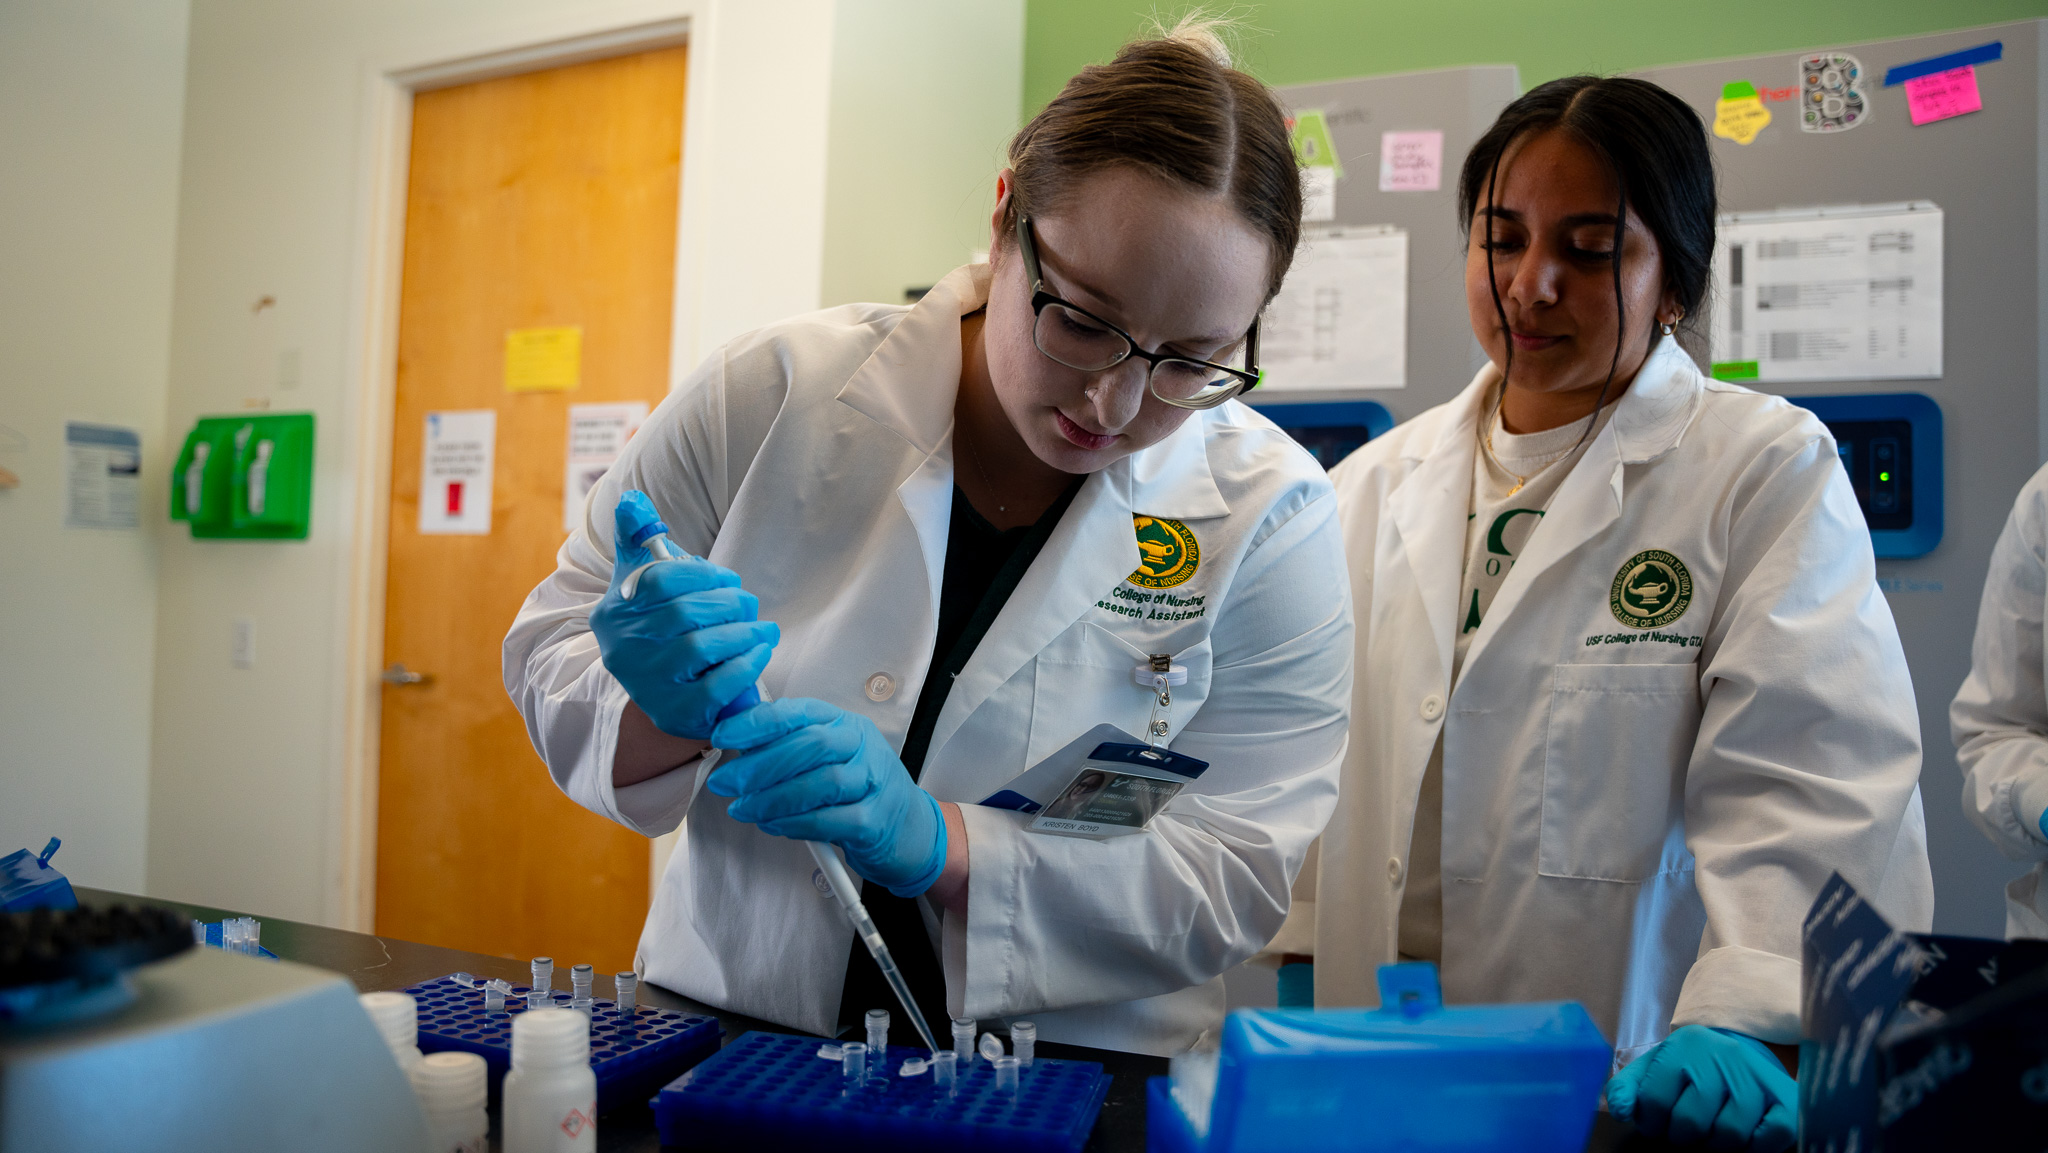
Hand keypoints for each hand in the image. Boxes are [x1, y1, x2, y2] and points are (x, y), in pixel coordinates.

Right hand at [589, 492, 777, 739]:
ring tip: (763, 628)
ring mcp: (647, 685)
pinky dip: (745, 666)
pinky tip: (759, 652)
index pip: (658, 579)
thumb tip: (631, 500)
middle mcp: (624, 649)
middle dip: (728, 602)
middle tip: (748, 603)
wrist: (659, 693)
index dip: (701, 573)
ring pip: (701, 647)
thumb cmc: (655, 626)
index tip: (726, 578)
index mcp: (614, 611)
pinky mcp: (674, 713)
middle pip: (684, 612)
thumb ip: (637, 539)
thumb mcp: (638, 582)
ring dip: (743, 632)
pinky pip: (716, 687)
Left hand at [706, 698, 946, 897]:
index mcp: (845, 723)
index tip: (724, 735)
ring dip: (773, 798)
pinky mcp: (874, 821)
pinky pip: (830, 821)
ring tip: (743, 809)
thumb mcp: (829, 757)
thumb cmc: (857, 789)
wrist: (909, 828)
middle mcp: (862, 746)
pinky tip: (772, 825)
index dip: (758, 721)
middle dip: (760, 764)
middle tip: (725, 782)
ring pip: (821, 783)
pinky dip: (795, 824)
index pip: (799, 712)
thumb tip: (736, 737)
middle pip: (811, 745)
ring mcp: (873, 782)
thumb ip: (789, 744)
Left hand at [1605, 1025, 1795, 1151]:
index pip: (1655, 1102)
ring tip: (1711, 1131)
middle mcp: (1722, 1055)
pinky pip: (1772, 1135)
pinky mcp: (1787, 1096)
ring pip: (1729, 1134)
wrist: (1741, 1046)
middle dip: (1683, 1136)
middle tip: (1687, 1130)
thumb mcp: (1654, 1067)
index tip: (1658, 1121)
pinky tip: (1744, 1135)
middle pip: (1691, 1122)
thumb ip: (1629, 1088)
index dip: (1652, 1123)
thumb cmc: (1691, 1066)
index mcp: (1684, 1046)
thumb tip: (1620, 1111)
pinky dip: (1756, 1146)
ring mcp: (1756, 1075)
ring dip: (1716, 1144)